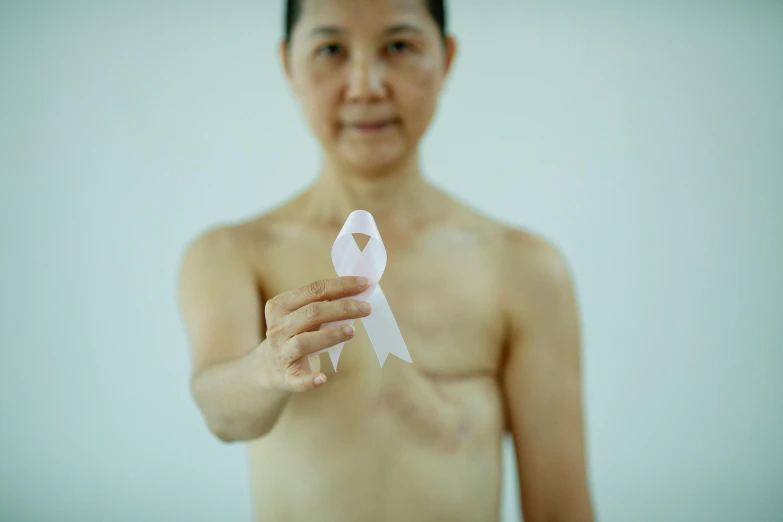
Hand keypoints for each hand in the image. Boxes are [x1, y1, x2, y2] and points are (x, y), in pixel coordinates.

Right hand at [261, 276, 372, 391]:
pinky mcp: (286, 377)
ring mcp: (280, 353)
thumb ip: (324, 302)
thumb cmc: (295, 333)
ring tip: (352, 330)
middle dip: (342, 308)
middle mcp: (278, 328)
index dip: (341, 285)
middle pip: (312, 313)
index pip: (314, 290)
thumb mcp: (301, 313)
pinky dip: (309, 380)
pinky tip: (323, 378)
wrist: (269, 367)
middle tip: (367, 308)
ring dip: (330, 335)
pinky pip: (297, 379)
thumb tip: (360, 290)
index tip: (365, 283)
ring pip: (304, 342)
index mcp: (280, 305)